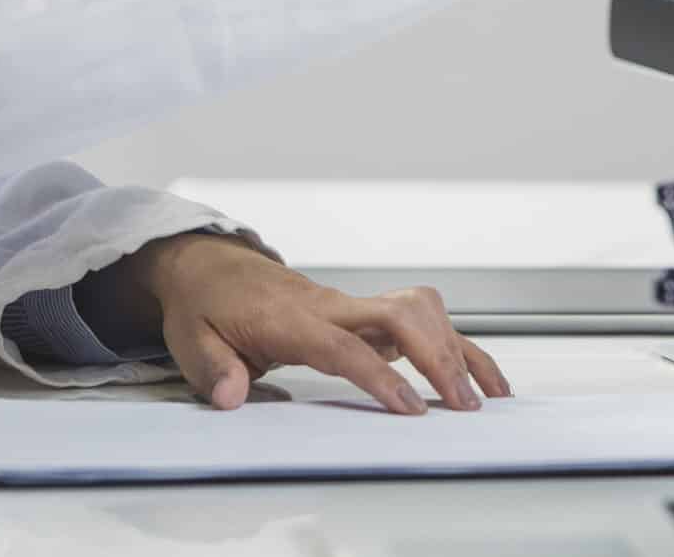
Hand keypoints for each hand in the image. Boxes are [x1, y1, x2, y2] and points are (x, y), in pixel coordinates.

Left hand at [122, 232, 509, 413]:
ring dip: (455, 349)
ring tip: (483, 396)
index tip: (411, 407)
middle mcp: (330, 305)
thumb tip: (231, 395)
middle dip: (437, 358)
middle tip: (461, 404)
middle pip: (400, 317)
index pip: (344, 346)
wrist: (212, 268)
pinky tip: (475, 374)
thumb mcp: (190, 340)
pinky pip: (418, 319)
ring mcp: (351, 305)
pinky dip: (452, 342)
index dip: (380, 375)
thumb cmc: (207, 306)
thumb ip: (212, 369)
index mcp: (291, 318)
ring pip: (419, 311)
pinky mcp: (363, 312)